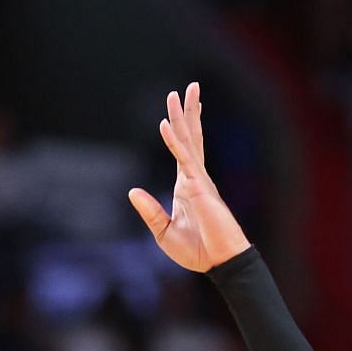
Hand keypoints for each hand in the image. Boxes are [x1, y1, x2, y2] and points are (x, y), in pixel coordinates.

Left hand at [128, 85, 250, 272]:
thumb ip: (149, 210)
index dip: (181, 128)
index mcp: (187, 186)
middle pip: (191, 137)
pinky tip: (166, 125)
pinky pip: (184, 159)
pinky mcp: (199, 187)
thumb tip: (132, 191)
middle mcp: (194, 177)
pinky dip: (173, 142)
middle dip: (187, 112)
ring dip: (184, 116)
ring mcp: (198, 180)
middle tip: (187, 88)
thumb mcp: (163, 231)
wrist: (219, 262)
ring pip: (189, 140)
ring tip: (181, 92)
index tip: (177, 109)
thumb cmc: (197, 251)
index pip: (184, 150)